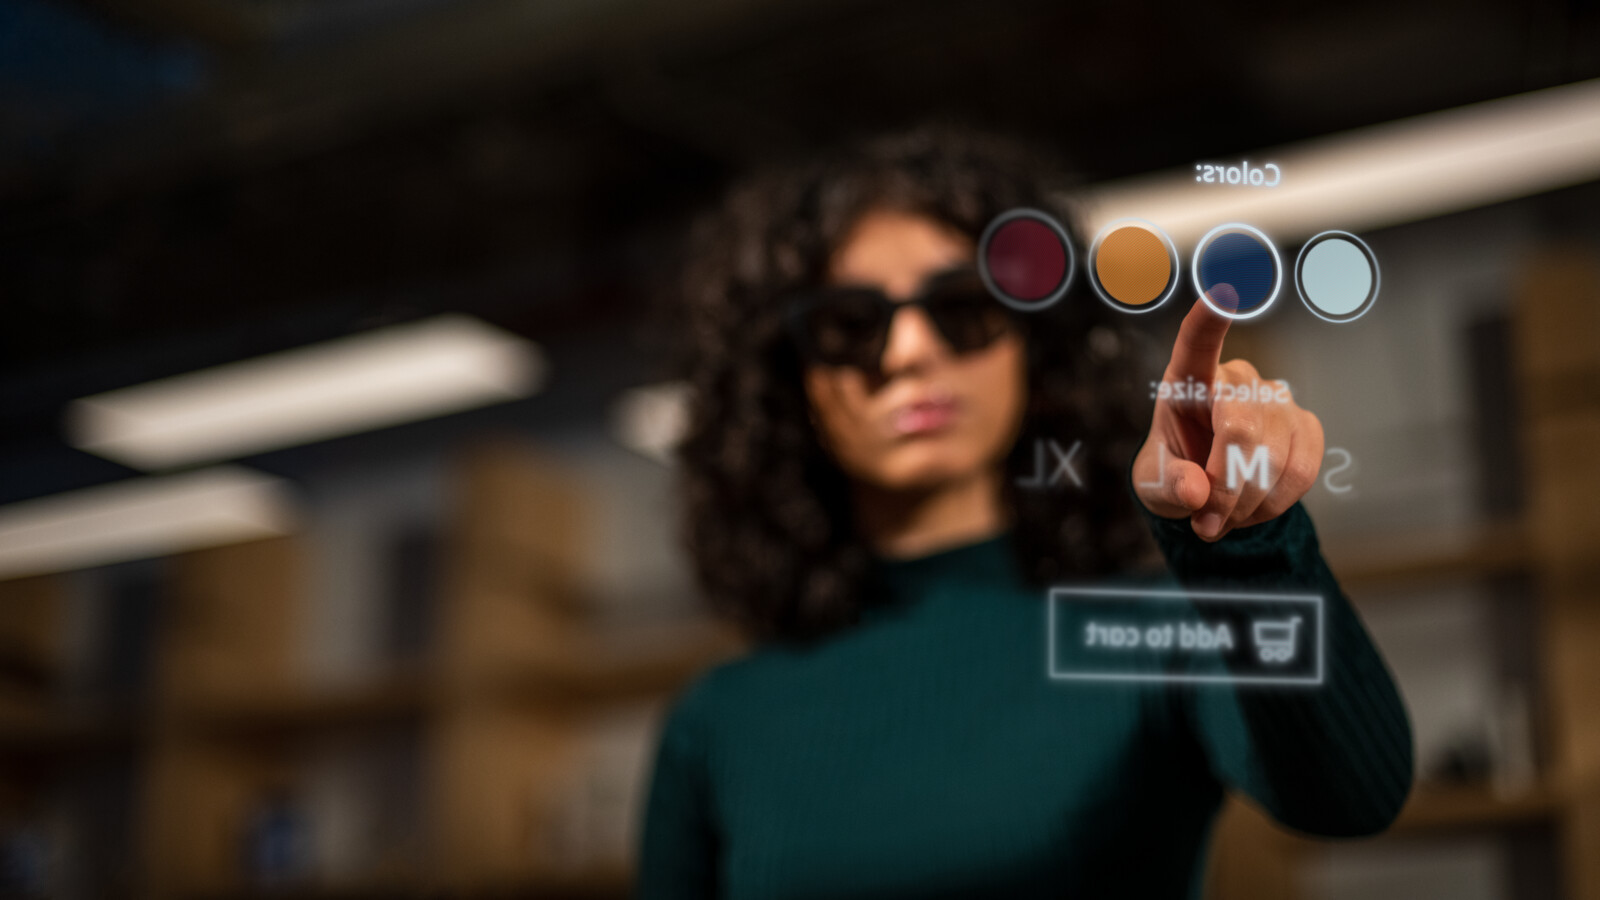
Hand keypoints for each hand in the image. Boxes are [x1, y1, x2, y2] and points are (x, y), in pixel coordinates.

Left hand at [1131, 294, 1324, 540]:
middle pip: (1241, 429)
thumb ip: (1170, 486)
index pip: (1197, 343)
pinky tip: (1253, 508)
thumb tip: (1197, 493)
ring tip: (1222, 517)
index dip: (1209, 322)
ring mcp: (1277, 399)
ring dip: (1247, 503)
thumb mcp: (1154, 486)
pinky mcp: (1306, 426)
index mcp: (1188, 381)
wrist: (1209, 494)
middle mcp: (1237, 380)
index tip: (1222, 293)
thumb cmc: (1174, 476)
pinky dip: (1275, 503)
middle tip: (1205, 523)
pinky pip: (1302, 470)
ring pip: (1275, 458)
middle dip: (1225, 488)